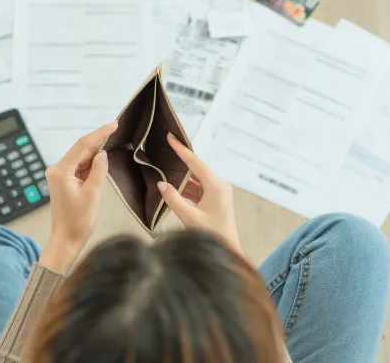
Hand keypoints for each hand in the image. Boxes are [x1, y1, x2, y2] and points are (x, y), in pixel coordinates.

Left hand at [39, 121, 117, 273]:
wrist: (66, 239)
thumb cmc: (79, 220)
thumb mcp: (93, 193)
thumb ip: (99, 170)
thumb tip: (102, 154)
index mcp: (61, 170)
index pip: (82, 145)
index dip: (99, 133)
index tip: (114, 124)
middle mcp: (57, 169)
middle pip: (80, 149)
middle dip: (98, 140)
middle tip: (116, 129)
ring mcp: (59, 175)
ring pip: (80, 158)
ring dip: (95, 153)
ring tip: (112, 142)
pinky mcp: (64, 181)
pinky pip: (79, 167)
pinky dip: (91, 163)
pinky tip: (102, 159)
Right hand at [157, 132, 240, 251]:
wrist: (227, 252)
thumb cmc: (212, 236)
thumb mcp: (189, 217)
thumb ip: (173, 199)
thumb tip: (161, 184)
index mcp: (216, 186)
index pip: (195, 162)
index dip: (181, 149)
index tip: (171, 136)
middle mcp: (220, 186)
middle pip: (197, 168)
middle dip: (181, 160)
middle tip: (166, 148)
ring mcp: (219, 193)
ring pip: (197, 179)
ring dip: (182, 177)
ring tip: (165, 169)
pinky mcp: (216, 200)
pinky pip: (199, 189)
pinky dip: (187, 188)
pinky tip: (174, 188)